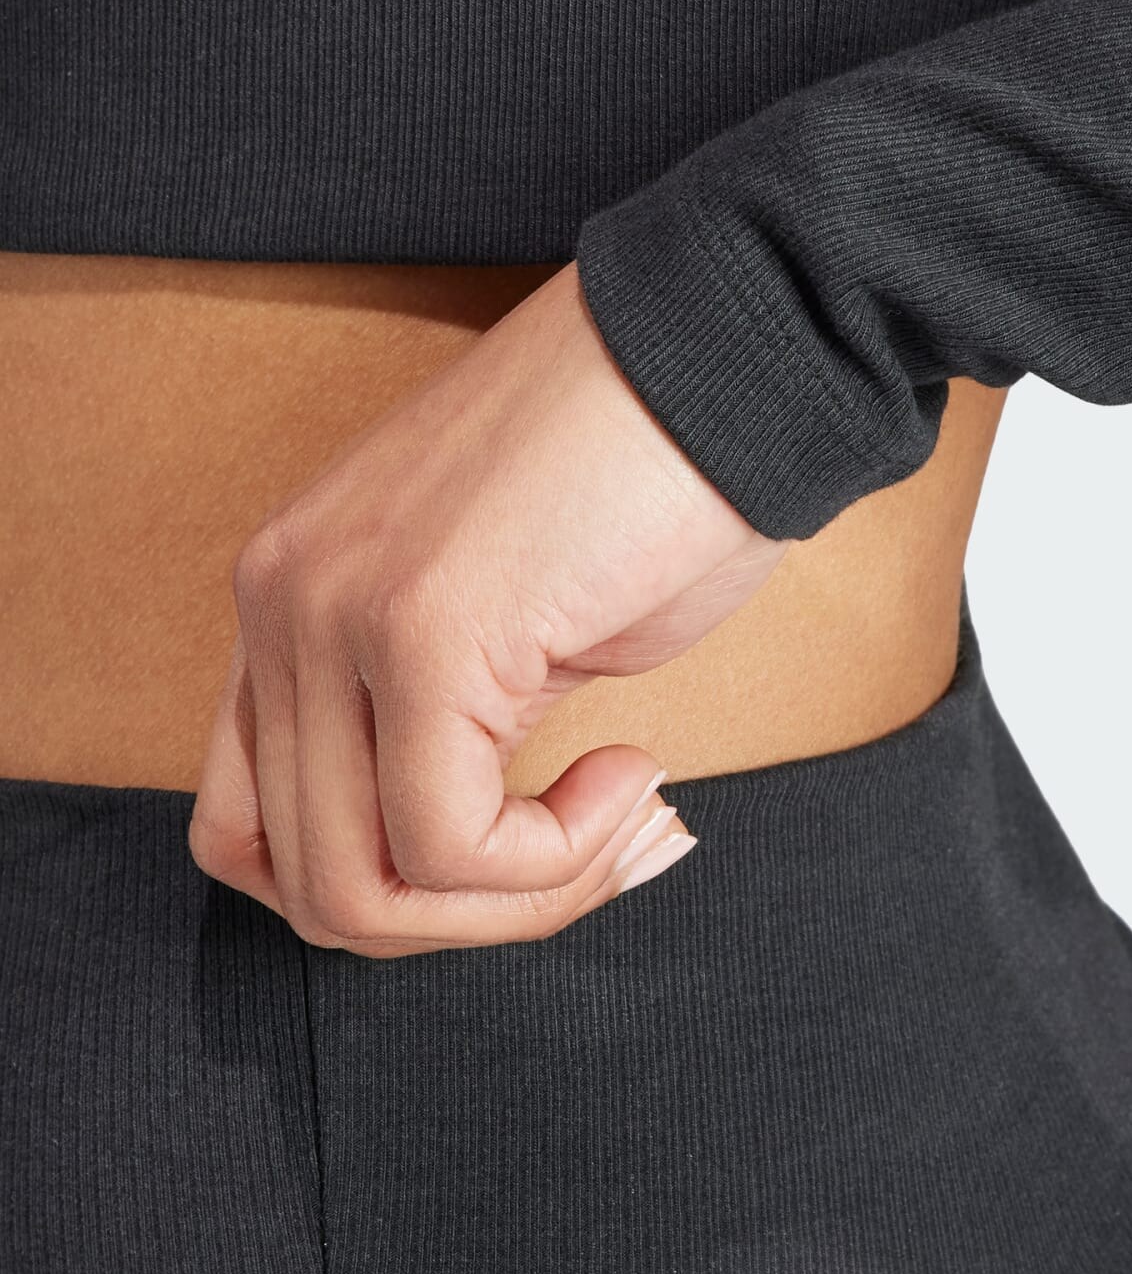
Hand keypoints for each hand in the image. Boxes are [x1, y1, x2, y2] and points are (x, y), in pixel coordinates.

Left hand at [186, 261, 788, 955]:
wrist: (734, 357)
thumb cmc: (664, 478)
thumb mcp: (522, 630)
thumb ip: (457, 724)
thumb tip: (473, 860)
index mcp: (296, 593)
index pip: (256, 826)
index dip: (407, 885)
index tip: (545, 849)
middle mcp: (282, 600)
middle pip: (306, 882)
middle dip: (479, 916)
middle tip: (610, 852)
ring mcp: (336, 614)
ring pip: (362, 891)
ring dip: (519, 901)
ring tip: (622, 821)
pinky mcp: (421, 634)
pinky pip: (454, 845)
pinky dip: (557, 858)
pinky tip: (633, 774)